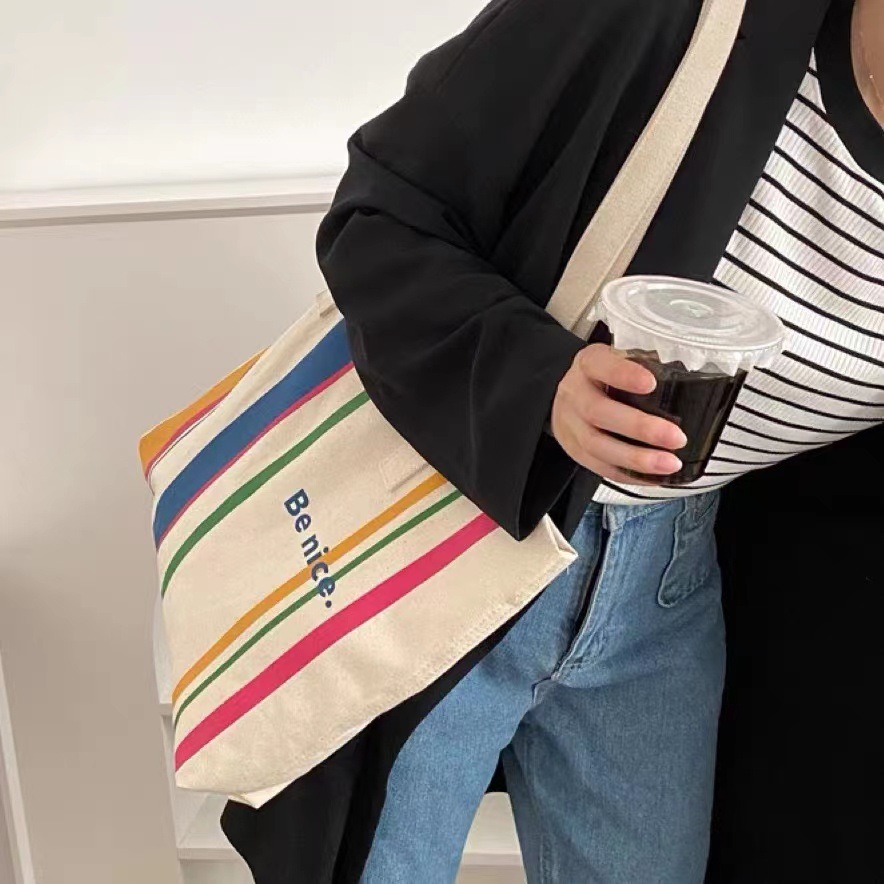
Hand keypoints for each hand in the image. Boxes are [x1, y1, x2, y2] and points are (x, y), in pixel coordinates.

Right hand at [551, 344, 686, 483]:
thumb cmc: (607, 376)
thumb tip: (691, 371)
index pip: (599, 365)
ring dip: (636, 458)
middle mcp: (574, 394)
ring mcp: (570, 424)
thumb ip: (648, 363)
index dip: (623, 374)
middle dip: (639, 427)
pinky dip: (628, 474)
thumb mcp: (622, 358)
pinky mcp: (574, 450)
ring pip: (597, 445)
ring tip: (670, 464)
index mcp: (588, 364)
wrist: (571, 397)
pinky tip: (654, 476)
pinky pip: (599, 466)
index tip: (651, 383)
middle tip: (676, 437)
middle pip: (597, 412)